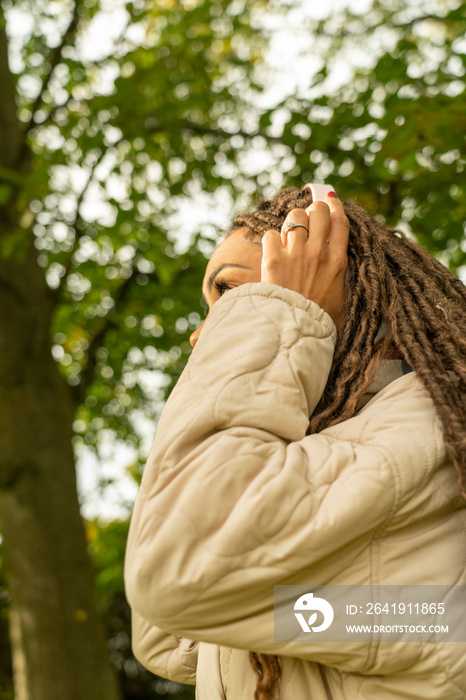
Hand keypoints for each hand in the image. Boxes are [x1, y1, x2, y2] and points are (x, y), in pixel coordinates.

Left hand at [261, 193, 348, 328]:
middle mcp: (319, 253)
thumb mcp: (342, 297)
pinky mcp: (274, 259)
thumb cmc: (320, 320)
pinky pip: (271, 234)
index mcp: (338, 261)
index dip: (335, 206)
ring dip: (291, 222)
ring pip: (294, 216)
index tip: (331, 199)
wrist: (295, 331)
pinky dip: (271, 240)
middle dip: (312, 210)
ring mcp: (296, 254)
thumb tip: (339, 263)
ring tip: (288, 236)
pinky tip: (273, 251)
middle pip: (318, 211)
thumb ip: (341, 276)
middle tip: (306, 220)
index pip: (340, 221)